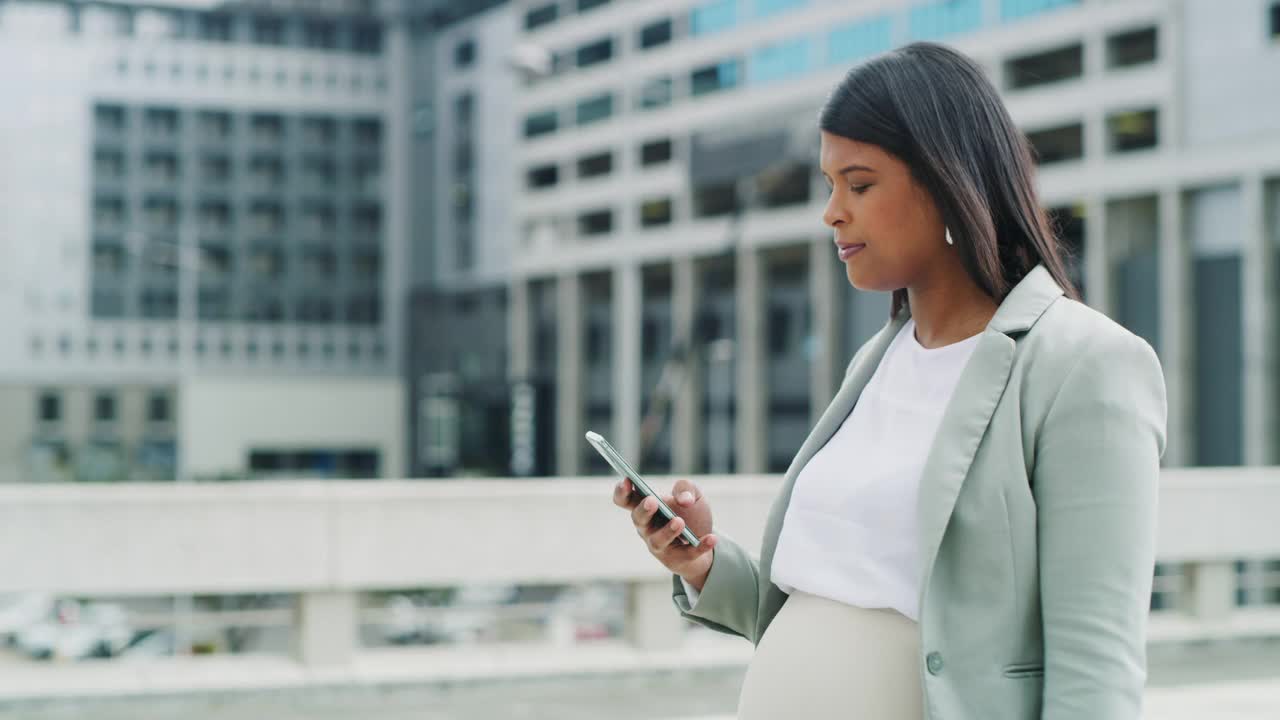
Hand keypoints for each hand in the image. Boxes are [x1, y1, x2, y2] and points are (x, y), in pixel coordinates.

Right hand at [612, 477, 716, 591]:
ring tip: (678, 521)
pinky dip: (700, 547)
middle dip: (644, 510)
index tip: (627, 480)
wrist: (705, 541)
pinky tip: (713, 538)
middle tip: (652, 501)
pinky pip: (688, 554)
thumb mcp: (692, 495)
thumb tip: (684, 500)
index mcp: (646, 508)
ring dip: (667, 531)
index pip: (625, 500)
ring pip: (658, 541)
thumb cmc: (691, 514)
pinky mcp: (678, 560)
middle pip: (638, 519)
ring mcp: (660, 546)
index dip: (622, 491)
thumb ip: (687, 488)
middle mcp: (647, 528)